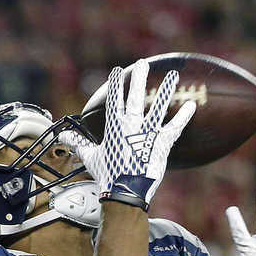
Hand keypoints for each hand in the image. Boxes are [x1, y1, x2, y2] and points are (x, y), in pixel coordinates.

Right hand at [68, 60, 195, 208]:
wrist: (125, 192)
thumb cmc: (107, 175)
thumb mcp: (90, 157)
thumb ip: (79, 144)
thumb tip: (63, 137)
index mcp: (114, 126)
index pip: (114, 99)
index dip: (115, 84)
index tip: (117, 71)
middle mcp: (132, 125)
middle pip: (136, 96)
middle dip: (139, 78)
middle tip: (142, 63)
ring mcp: (149, 133)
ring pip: (159, 106)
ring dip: (166, 89)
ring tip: (173, 74)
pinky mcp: (162, 144)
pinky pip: (175, 127)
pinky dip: (184, 116)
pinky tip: (192, 105)